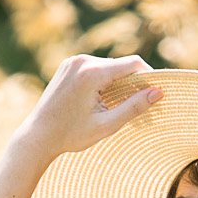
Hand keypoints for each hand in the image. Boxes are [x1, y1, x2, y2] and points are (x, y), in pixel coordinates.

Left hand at [15, 54, 161, 159]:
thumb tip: (159, 92)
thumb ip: (134, 107)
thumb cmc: (72, 134)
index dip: (149, 77)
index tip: (156, 94)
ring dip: (118, 82)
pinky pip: (95, 68)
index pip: (133, 64)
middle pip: (121, 65)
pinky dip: (104, 81)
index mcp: (92, 73)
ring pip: (109, 66)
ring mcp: (73, 61)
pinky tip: (100, 100)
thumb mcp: (107, 124)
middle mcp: (82, 61)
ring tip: (116, 106)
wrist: (38, 135)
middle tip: (138, 107)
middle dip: (133, 83)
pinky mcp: (68, 65)